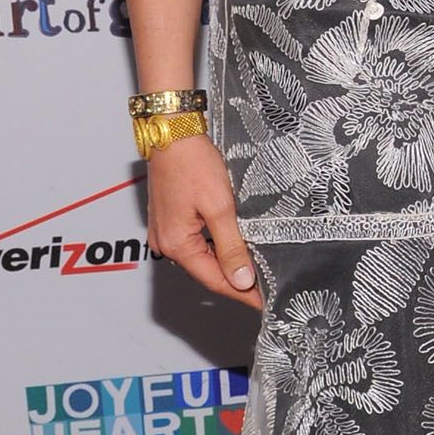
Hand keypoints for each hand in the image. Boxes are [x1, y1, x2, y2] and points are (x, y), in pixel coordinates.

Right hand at [146, 133, 258, 301]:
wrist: (172, 132)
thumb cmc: (192, 163)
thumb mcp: (220, 207)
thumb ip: (232, 247)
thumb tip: (242, 280)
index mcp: (177, 244)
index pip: (216, 281)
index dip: (243, 293)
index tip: (266, 302)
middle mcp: (166, 243)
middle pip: (208, 272)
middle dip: (237, 281)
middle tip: (267, 288)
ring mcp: (166, 232)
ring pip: (203, 258)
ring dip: (228, 264)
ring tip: (257, 271)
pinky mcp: (170, 219)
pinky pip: (196, 243)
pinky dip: (216, 248)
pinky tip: (236, 247)